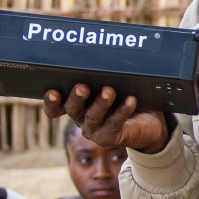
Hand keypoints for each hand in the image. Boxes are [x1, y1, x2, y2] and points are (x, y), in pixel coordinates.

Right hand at [44, 85, 168, 153]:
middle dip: (76, 97)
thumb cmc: (126, 97)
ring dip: (101, 103)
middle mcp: (81, 118)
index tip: (52, 92)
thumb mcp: (112, 84)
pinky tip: (130, 101)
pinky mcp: (109, 138)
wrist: (148, 122)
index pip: (56, 106)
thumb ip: (103, 77)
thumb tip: (102, 59)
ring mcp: (94, 130)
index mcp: (77, 104)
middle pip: (73, 109)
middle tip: (82, 87)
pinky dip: (122, 111)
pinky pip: (114, 124)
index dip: (51, 102)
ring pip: (93, 116)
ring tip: (109, 91)